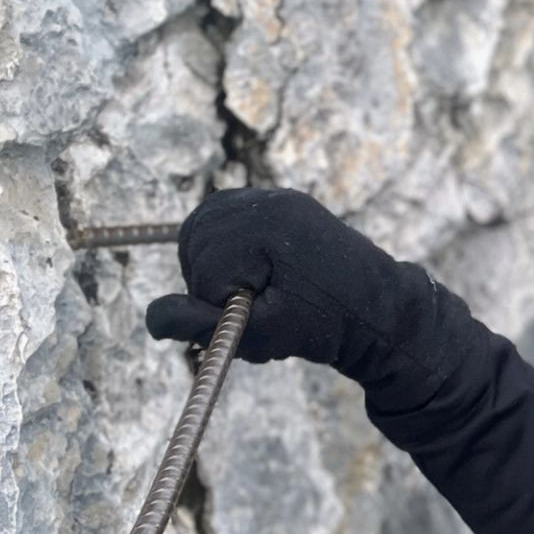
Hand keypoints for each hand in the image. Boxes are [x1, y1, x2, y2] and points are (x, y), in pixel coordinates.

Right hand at [145, 189, 431, 387]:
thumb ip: (204, 325)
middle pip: (195, 240)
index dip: (217, 303)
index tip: (254, 317)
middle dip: (211, 281)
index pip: (203, 266)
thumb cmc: (326, 327)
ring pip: (204, 228)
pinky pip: (225, 219)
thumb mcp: (261, 335)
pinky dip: (226, 249)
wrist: (382, 310)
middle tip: (249, 308)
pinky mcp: (280, 204)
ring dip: (214, 265)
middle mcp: (270, 201)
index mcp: (268, 226)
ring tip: (253, 293)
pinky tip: (253, 274)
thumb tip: (151, 319)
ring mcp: (276, 198)